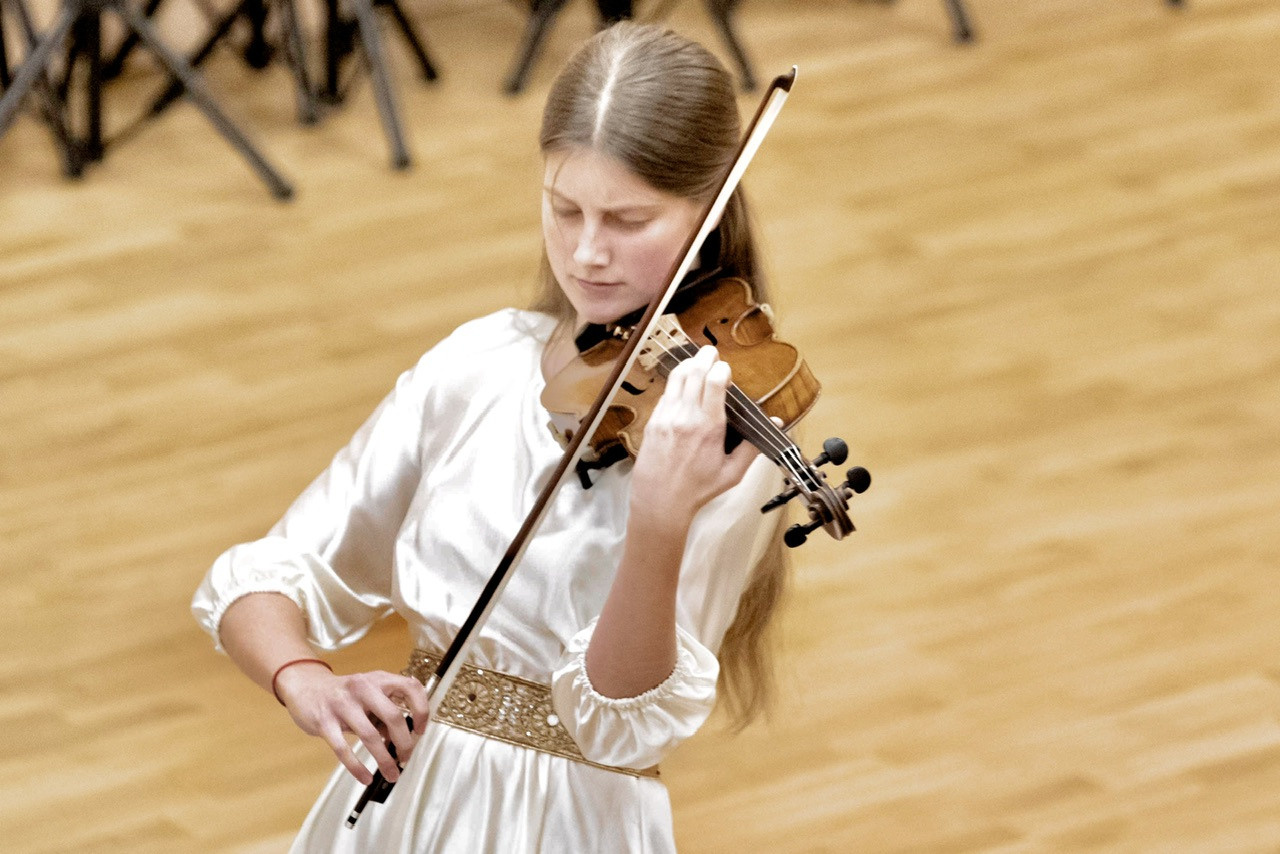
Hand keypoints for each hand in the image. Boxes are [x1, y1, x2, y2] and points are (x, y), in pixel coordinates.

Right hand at [273, 663, 429, 784]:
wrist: (306, 687)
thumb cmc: (345, 695)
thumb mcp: (369, 694)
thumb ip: (385, 712)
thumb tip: (403, 740)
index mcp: (378, 679)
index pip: (410, 688)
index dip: (421, 710)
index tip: (420, 731)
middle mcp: (362, 687)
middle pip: (393, 717)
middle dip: (404, 743)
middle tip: (406, 758)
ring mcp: (342, 704)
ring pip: (370, 736)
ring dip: (384, 760)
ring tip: (392, 774)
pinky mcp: (324, 721)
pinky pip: (343, 749)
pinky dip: (357, 767)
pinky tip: (365, 778)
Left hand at [630, 345, 758, 524]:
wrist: (659, 500)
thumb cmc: (697, 490)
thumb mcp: (733, 473)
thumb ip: (753, 446)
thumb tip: (776, 424)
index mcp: (708, 427)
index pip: (714, 382)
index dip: (722, 369)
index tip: (726, 370)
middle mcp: (685, 417)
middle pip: (694, 372)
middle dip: (704, 357)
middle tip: (711, 353)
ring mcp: (666, 417)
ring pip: (676, 377)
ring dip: (688, 365)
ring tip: (697, 361)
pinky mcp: (653, 421)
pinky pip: (665, 393)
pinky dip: (675, 384)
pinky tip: (682, 385)